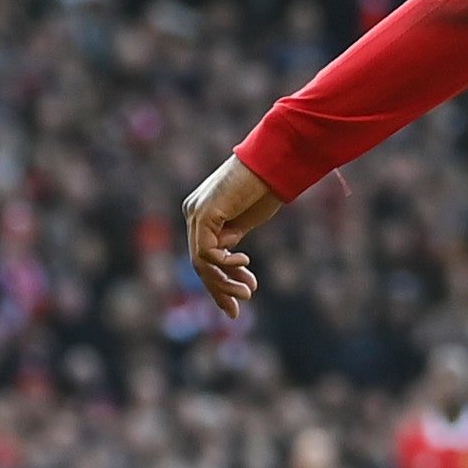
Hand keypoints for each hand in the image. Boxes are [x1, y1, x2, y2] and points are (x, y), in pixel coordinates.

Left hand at [185, 153, 287, 312]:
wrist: (274, 162)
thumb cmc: (266, 187)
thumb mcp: (245, 221)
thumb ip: (231, 238)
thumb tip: (227, 263)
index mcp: (202, 214)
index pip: (205, 257)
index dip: (223, 281)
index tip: (244, 296)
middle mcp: (193, 213)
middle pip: (200, 263)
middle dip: (221, 288)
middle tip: (241, 305)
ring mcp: (195, 213)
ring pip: (201, 262)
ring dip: (224, 283)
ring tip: (248, 292)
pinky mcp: (203, 214)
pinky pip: (207, 252)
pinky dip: (225, 263)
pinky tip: (245, 260)